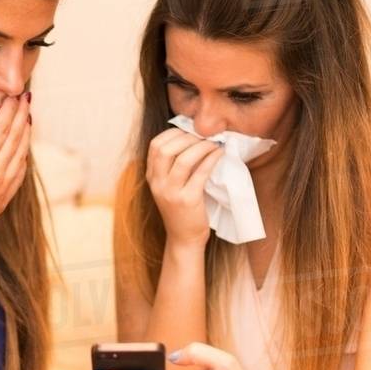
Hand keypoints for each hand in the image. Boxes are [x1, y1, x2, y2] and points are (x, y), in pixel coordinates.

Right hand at [0, 95, 30, 259]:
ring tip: (28, 117)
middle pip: (15, 139)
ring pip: (21, 155)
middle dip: (21, 116)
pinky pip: (20, 173)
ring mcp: (3, 189)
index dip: (9, 110)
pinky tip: (23, 149)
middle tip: (26, 98)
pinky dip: (24, 156)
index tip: (14, 95)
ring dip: (25, 134)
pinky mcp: (4, 200)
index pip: (1, 130)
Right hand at [145, 128, 222, 246]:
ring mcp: (171, 192)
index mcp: (151, 177)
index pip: (155, 145)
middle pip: (166, 149)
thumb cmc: (181, 210)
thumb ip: (173, 167)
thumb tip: (194, 138)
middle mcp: (157, 183)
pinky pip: (200, 172)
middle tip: (204, 136)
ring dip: (201, 146)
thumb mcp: (169, 187)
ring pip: (183, 159)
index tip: (190, 131)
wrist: (184, 238)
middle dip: (187, 137)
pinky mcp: (187, 200)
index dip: (173, 133)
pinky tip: (219, 153)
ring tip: (214, 143)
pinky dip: (211, 159)